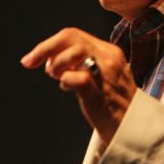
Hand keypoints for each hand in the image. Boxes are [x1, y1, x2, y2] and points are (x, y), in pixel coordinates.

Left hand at [20, 27, 136, 143]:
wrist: (133, 129)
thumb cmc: (113, 104)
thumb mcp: (101, 75)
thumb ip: (80, 64)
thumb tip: (50, 60)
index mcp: (109, 51)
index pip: (74, 34)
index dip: (49, 44)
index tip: (32, 58)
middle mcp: (109, 58)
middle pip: (71, 37)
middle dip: (44, 48)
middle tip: (30, 62)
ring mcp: (106, 74)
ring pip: (75, 51)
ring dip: (57, 64)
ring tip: (56, 77)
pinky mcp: (101, 92)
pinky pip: (77, 77)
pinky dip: (66, 81)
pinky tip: (67, 88)